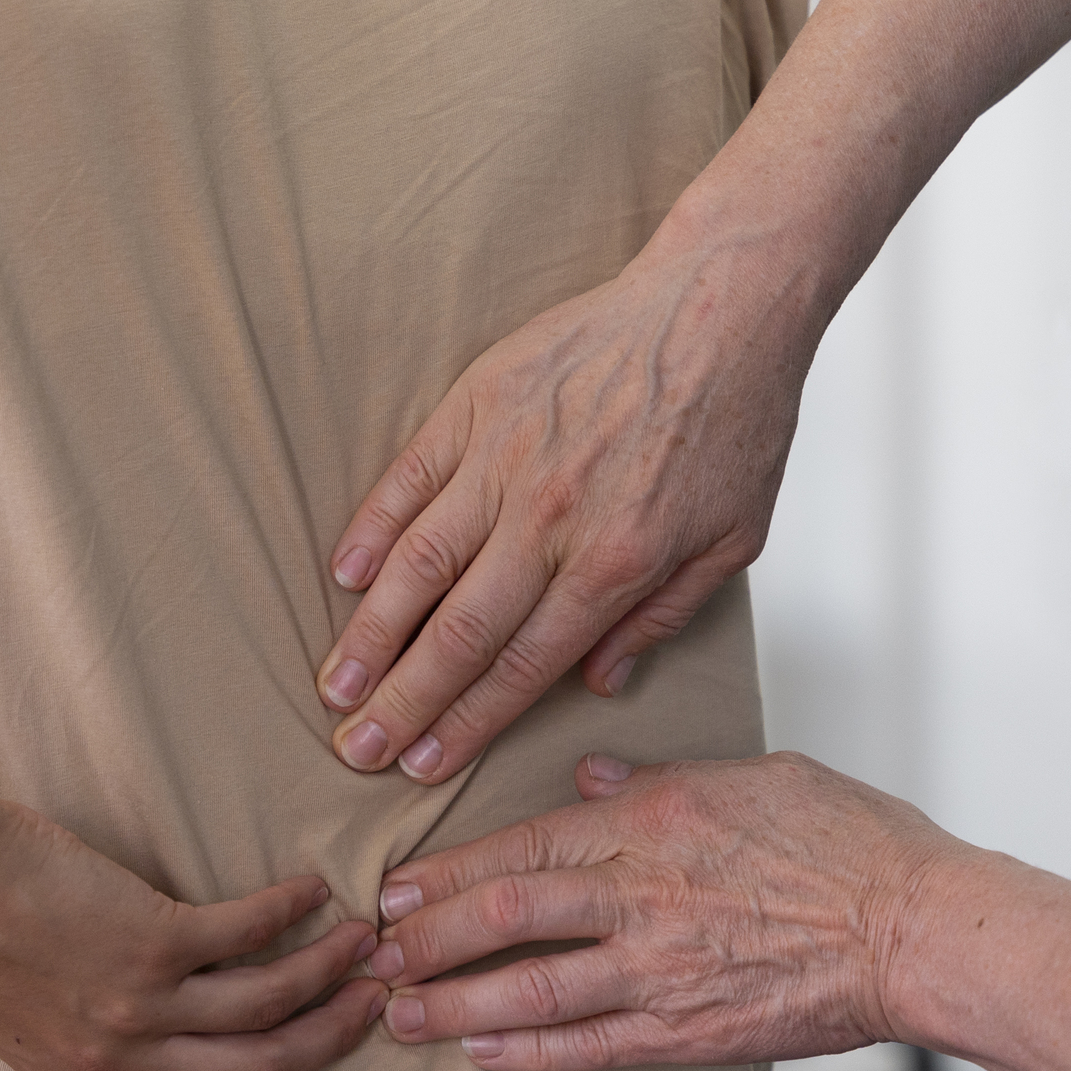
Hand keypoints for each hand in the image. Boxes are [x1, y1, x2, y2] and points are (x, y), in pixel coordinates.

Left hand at [0, 801, 386, 1070]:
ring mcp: (138, 1000)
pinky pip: (244, 934)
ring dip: (326, 980)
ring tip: (366, 949)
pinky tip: (316, 890)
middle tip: (376, 1017)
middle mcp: (117, 1056)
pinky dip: (288, 913)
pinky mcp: (150, 935)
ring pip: (264, 1009)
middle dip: (324, 1051)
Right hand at [315, 237, 818, 782]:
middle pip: (458, 634)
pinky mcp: (479, 403)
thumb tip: (599, 681)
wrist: (720, 305)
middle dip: (402, 702)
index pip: (521, 667)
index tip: (424, 765)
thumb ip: (663, 618)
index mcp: (616, 563)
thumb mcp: (733, 541)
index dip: (465, 725)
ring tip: (335, 685)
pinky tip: (341, 576)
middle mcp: (551, 519)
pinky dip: (370, 529)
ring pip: (417, 564)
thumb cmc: (735, 420)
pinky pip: (409, 478)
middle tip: (358, 751)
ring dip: (370, 633)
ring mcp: (507, 457)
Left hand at [360, 752, 956, 1070]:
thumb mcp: (752, 775)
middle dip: (428, 937)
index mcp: (655, 821)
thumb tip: (590, 781)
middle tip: (371, 955)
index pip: (525, 842)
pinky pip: (590, 1045)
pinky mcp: (690, 1031)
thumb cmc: (851, 839)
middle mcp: (643, 894)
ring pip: (532, 987)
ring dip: (454, 1003)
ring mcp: (663, 968)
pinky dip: (528, 1051)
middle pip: (508, 912)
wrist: (921, 929)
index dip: (450, 869)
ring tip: (399, 1015)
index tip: (397, 887)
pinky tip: (481, 1052)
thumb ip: (661, 780)